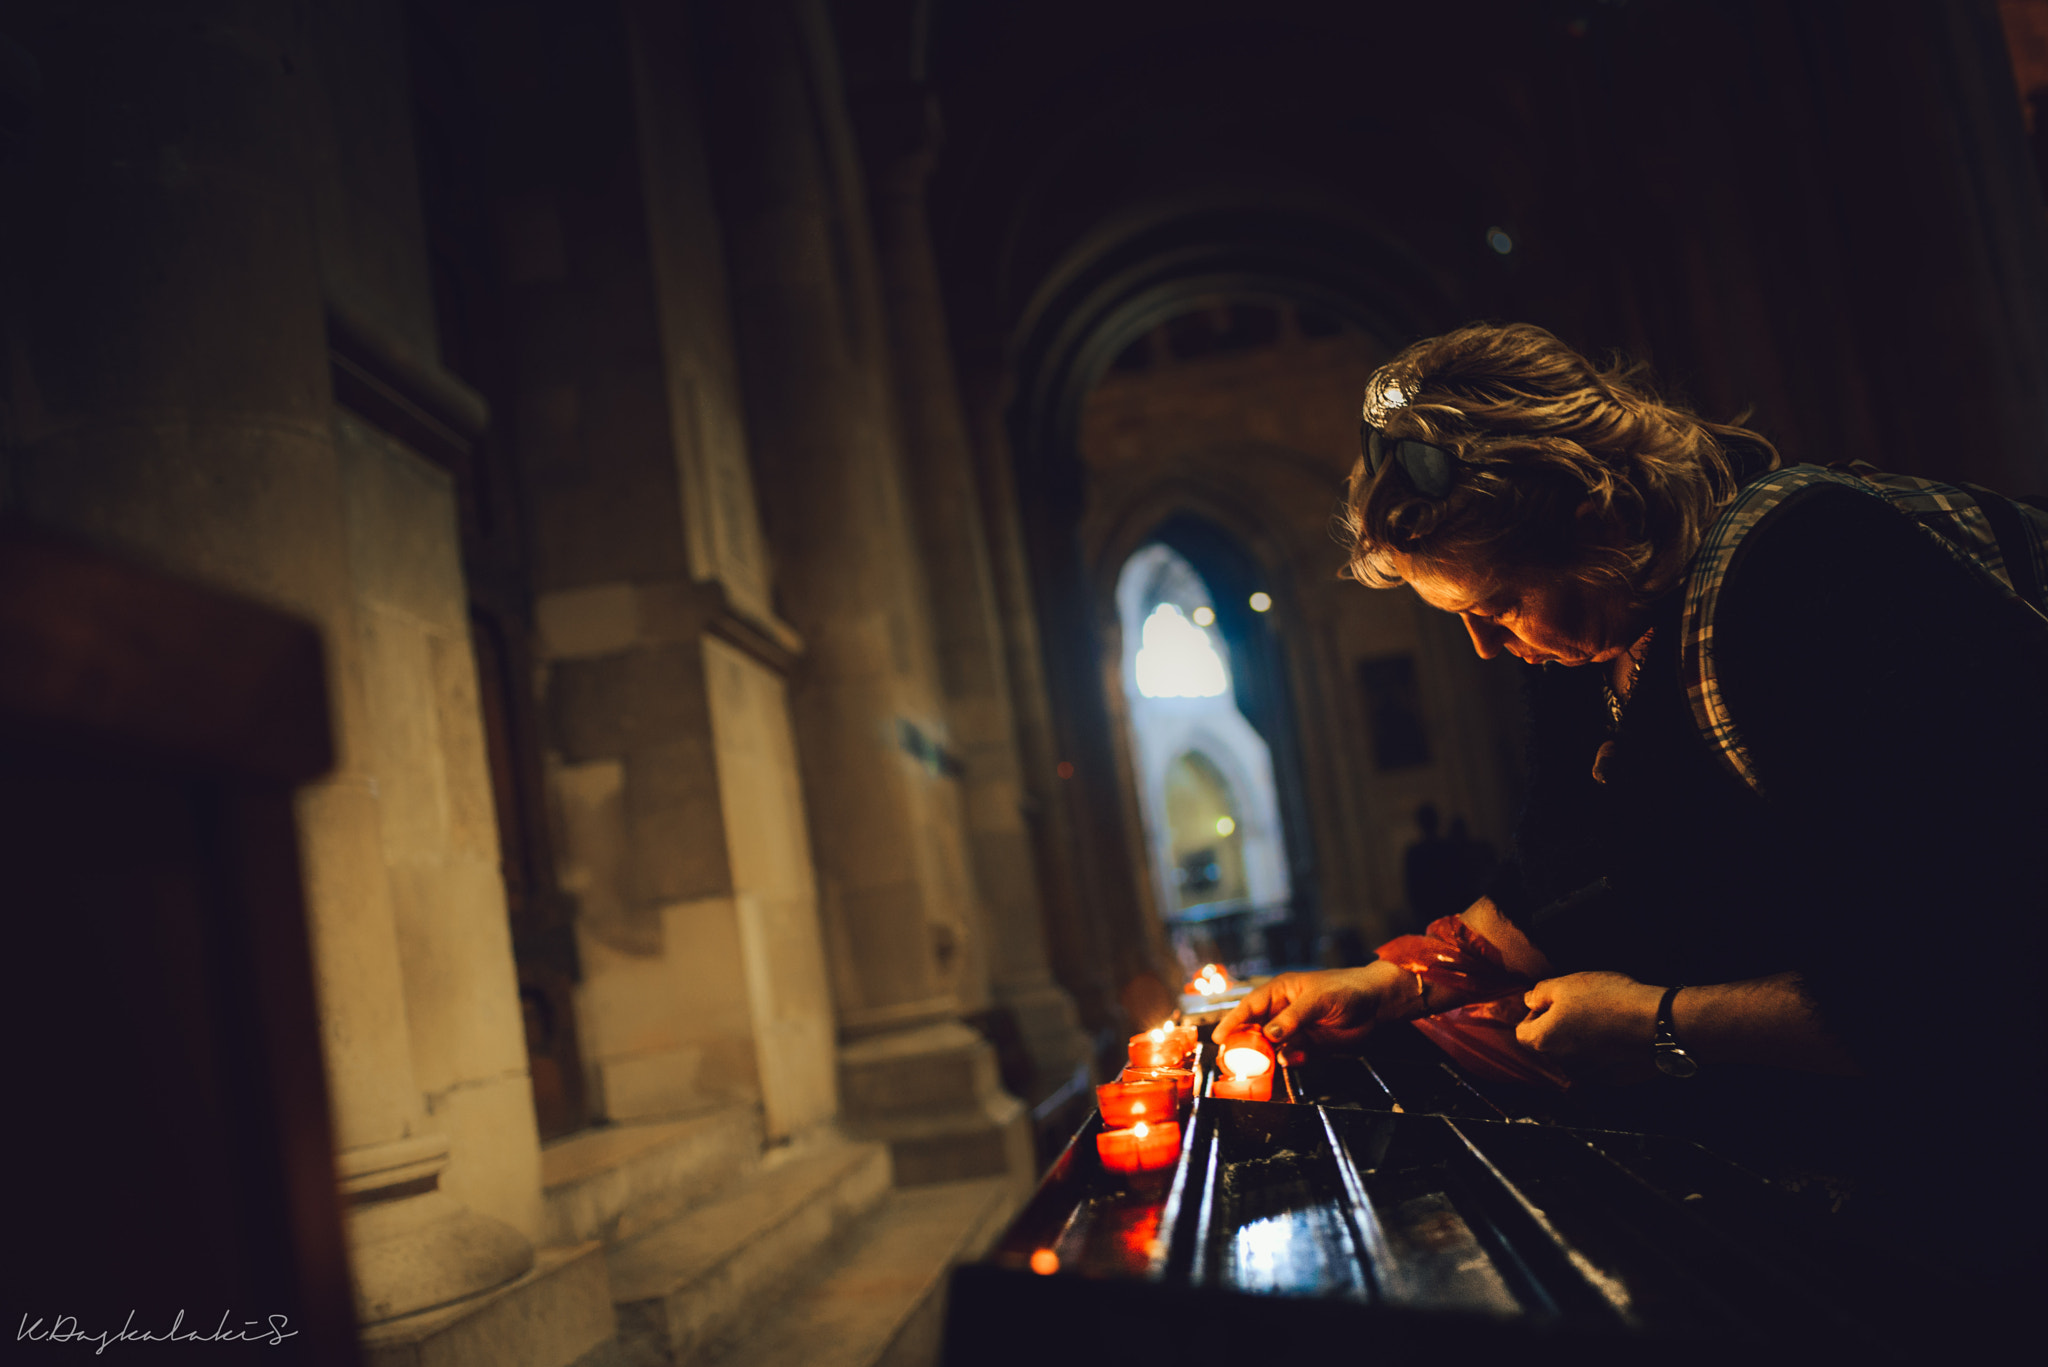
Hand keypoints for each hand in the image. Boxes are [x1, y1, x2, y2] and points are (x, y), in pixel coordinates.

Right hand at [1215, 962, 1409, 1059]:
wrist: (1377, 1004)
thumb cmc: (1346, 990)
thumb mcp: (1318, 1000)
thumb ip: (1293, 1017)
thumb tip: (1269, 1035)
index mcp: (1280, 992)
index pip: (1249, 1006)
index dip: (1232, 1021)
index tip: (1219, 1037)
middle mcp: (1283, 1011)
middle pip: (1255, 1029)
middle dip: (1243, 1044)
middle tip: (1231, 1060)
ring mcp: (1295, 1029)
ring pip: (1270, 1046)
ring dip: (1263, 1057)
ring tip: (1256, 1069)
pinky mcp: (1308, 1045)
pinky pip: (1290, 1056)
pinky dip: (1288, 1061)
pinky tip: (1292, 1061)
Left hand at [1515, 971, 1664, 1078]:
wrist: (1656, 1023)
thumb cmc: (1608, 1000)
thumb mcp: (1566, 984)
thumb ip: (1540, 993)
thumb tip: (1530, 1000)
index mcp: (1544, 1041)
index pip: (1523, 1032)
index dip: (1534, 1014)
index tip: (1552, 1002)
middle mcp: (1562, 1064)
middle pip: (1550, 1044)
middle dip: (1559, 1026)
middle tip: (1581, 1005)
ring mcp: (1589, 1075)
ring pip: (1575, 1055)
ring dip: (1582, 1040)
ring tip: (1603, 1017)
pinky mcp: (1614, 1080)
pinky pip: (1600, 1064)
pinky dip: (1604, 1051)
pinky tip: (1619, 1033)